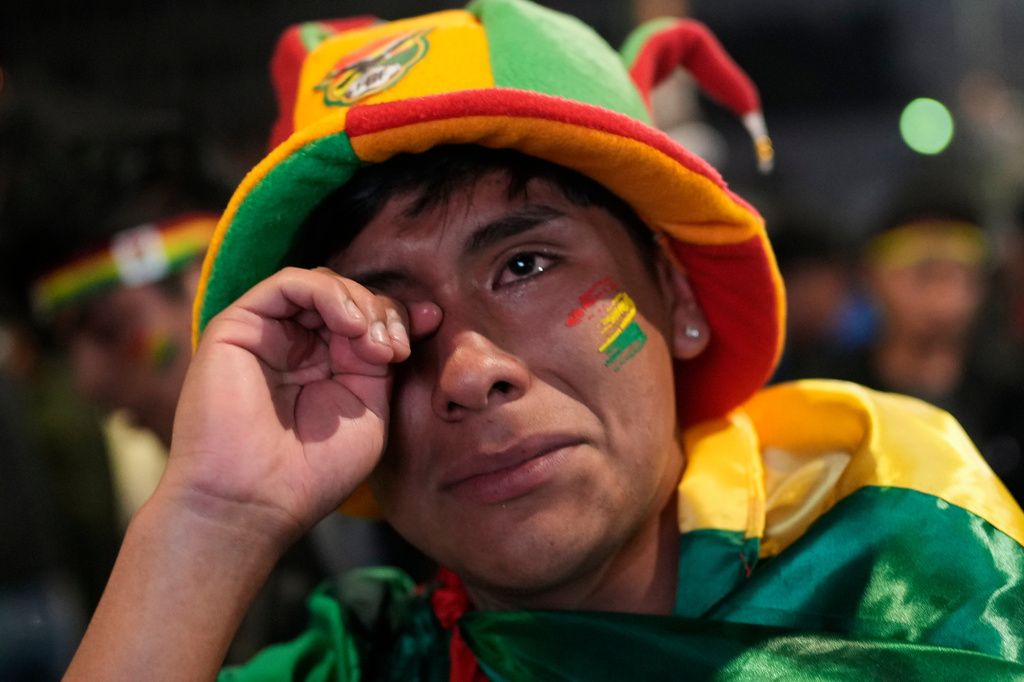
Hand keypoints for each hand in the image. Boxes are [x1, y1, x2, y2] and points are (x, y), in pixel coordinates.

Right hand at [164, 266, 439, 549]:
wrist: (251, 503)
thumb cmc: (310, 473)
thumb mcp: (370, 412)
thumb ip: (385, 363)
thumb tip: (422, 315)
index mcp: (327, 366)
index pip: (369, 318)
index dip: (400, 316)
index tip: (431, 325)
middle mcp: (296, 346)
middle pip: (350, 297)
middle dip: (384, 313)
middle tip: (395, 350)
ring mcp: (268, 334)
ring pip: (322, 284)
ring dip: (360, 303)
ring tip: (373, 343)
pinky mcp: (239, 326)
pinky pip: (288, 283)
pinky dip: (327, 293)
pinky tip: (350, 326)